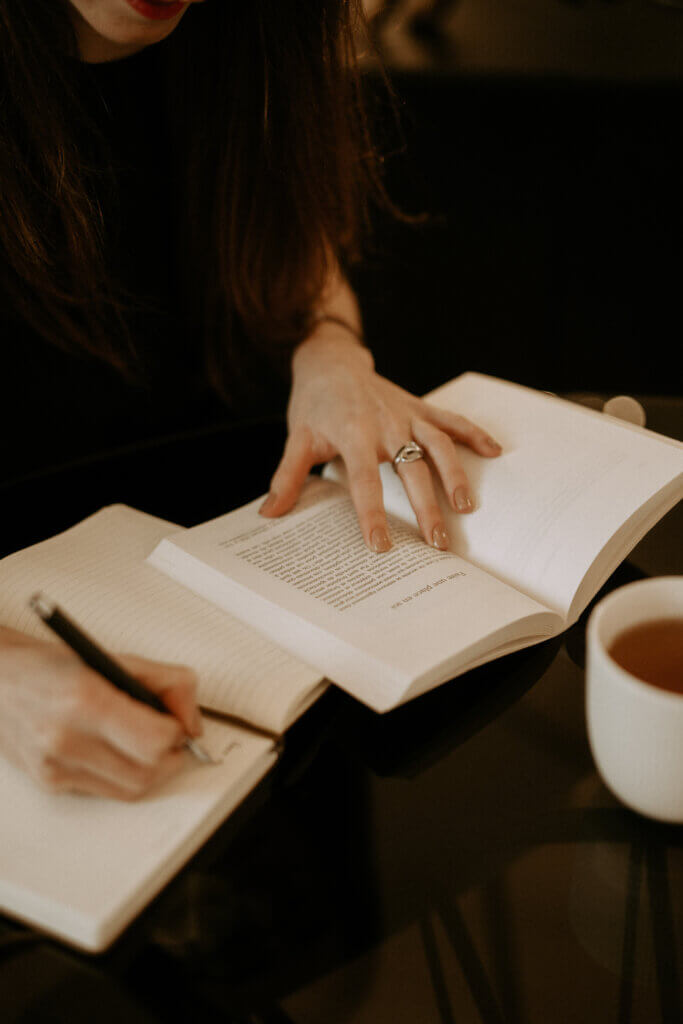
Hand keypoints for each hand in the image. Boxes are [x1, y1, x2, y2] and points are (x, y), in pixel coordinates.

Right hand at [0, 628, 201, 799]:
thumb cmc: (52, 667)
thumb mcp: (114, 658)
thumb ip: (166, 682)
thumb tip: (192, 721)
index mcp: (85, 701)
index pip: (155, 741)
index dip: (177, 733)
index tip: (176, 721)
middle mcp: (66, 739)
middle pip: (148, 772)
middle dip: (170, 755)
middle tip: (167, 733)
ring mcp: (56, 768)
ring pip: (132, 789)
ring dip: (150, 768)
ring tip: (142, 740)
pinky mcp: (50, 784)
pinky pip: (107, 791)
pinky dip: (121, 773)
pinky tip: (111, 748)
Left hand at [259, 330, 502, 550]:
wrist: (332, 362)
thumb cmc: (315, 403)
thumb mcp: (298, 438)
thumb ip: (287, 477)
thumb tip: (269, 514)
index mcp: (353, 433)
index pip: (365, 481)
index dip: (372, 514)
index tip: (380, 545)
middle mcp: (386, 423)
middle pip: (411, 469)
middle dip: (426, 507)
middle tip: (437, 542)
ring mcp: (407, 414)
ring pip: (438, 446)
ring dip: (455, 476)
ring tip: (466, 508)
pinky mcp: (420, 407)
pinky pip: (451, 421)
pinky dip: (474, 434)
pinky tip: (494, 453)